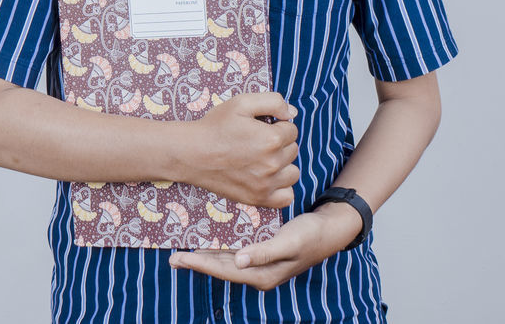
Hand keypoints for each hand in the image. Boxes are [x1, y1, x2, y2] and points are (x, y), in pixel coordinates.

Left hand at [168, 205, 362, 290]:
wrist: (330, 230)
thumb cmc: (311, 235)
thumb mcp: (289, 242)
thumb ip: (264, 252)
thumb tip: (238, 261)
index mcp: (262, 275)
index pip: (224, 271)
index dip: (201, 264)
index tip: (180, 259)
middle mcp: (258, 273)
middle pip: (222, 269)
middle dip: (198, 262)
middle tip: (173, 257)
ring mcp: (261, 264)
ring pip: (227, 262)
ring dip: (207, 256)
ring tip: (185, 252)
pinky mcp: (263, 253)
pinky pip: (236, 253)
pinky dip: (222, 248)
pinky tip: (213, 242)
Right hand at [184, 92, 299, 207]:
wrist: (191, 153)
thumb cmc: (216, 126)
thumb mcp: (242, 103)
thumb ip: (274, 101)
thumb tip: (293, 113)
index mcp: (272, 139)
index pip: (292, 130)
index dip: (278, 126)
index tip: (261, 128)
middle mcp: (272, 163)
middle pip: (293, 151)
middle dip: (280, 144)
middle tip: (257, 143)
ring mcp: (265, 184)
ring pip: (292, 173)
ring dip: (283, 166)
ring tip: (263, 160)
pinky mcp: (257, 198)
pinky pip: (286, 198)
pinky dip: (282, 189)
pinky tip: (269, 180)